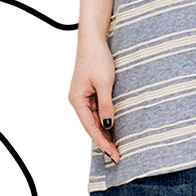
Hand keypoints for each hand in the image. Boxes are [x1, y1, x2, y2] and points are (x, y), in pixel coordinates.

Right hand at [69, 35, 121, 163]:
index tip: (114, 154)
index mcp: (77, 100)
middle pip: (91, 126)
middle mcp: (77, 100)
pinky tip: (112, 129)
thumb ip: (106, 106)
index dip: (102, 142)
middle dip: (104, 141)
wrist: (92, 41)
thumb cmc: (97, 58)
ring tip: (117, 147)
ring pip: (94, 120)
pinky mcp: (89, 92)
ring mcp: (82, 96)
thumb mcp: (105, 83)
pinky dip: (104, 120)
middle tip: (118, 155)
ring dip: (104, 133)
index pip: (90, 128)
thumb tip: (107, 126)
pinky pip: (96, 110)